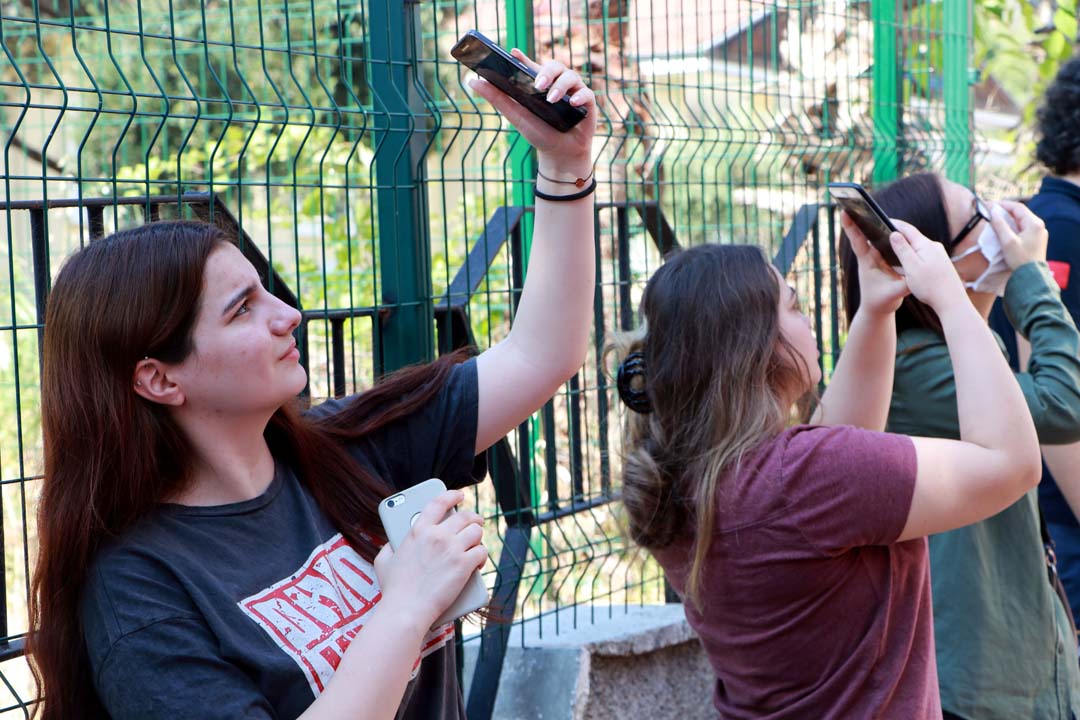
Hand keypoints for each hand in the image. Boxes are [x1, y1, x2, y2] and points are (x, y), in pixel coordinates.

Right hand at [373, 490, 487, 629]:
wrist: (406, 609)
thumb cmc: (394, 590)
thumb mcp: (383, 561)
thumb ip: (389, 547)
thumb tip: (392, 543)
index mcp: (418, 531)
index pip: (438, 503)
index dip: (451, 495)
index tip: (459, 495)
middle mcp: (437, 535)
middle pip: (464, 517)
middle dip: (473, 518)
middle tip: (475, 523)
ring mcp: (452, 548)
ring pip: (476, 532)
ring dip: (477, 538)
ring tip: (475, 544)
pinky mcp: (463, 564)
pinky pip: (481, 551)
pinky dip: (481, 556)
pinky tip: (478, 562)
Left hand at [468, 51, 596, 176]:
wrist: (560, 156)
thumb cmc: (539, 134)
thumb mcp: (516, 116)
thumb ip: (497, 98)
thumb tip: (472, 81)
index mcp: (540, 85)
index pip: (531, 66)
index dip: (523, 59)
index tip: (513, 54)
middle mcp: (557, 84)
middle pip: (554, 66)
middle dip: (546, 72)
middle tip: (538, 84)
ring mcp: (573, 92)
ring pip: (570, 76)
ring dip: (561, 86)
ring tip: (552, 99)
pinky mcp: (588, 104)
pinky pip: (587, 94)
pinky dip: (580, 97)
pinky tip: (573, 103)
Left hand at [841, 211, 908, 315]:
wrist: (878, 308)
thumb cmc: (881, 301)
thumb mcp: (894, 294)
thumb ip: (904, 284)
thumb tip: (915, 274)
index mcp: (867, 262)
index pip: (857, 241)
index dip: (851, 227)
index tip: (843, 212)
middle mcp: (870, 256)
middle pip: (864, 232)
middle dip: (861, 216)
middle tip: (856, 199)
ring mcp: (876, 256)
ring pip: (874, 235)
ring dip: (874, 221)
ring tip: (868, 204)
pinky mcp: (884, 258)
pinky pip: (885, 241)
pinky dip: (888, 232)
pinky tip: (891, 222)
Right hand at [889, 219, 968, 311]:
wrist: (952, 302)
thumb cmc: (931, 285)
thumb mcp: (911, 266)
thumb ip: (902, 249)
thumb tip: (894, 234)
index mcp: (926, 245)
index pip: (907, 229)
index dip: (894, 224)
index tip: (883, 220)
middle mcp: (934, 247)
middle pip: (913, 237)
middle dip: (899, 237)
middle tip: (884, 237)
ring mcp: (939, 256)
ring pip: (918, 248)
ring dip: (906, 249)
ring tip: (893, 252)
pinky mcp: (940, 265)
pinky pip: (923, 256)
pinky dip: (913, 257)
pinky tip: (908, 266)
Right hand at [995, 200, 1046, 268]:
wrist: (1031, 276)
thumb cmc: (1020, 259)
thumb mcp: (1008, 241)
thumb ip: (1000, 225)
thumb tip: (993, 211)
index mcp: (1034, 223)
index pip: (1018, 207)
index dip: (1003, 205)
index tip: (990, 206)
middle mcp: (1039, 226)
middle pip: (1020, 213)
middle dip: (1005, 211)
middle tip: (991, 212)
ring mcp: (1039, 233)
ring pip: (1021, 220)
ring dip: (1008, 219)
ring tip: (995, 220)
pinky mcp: (1036, 240)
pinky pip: (1023, 228)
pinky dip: (1013, 226)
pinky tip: (1005, 230)